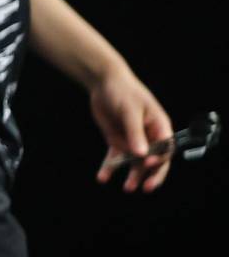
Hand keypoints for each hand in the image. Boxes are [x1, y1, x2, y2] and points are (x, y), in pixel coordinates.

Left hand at [90, 66, 172, 192]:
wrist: (103, 82)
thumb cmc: (123, 91)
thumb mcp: (130, 110)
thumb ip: (135, 132)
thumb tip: (142, 155)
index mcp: (159, 127)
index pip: (165, 149)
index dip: (159, 159)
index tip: (148, 164)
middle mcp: (149, 137)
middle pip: (154, 161)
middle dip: (151, 175)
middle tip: (145, 187)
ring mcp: (133, 140)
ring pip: (135, 163)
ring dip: (132, 175)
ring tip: (127, 188)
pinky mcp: (118, 140)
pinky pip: (115, 157)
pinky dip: (110, 167)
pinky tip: (103, 177)